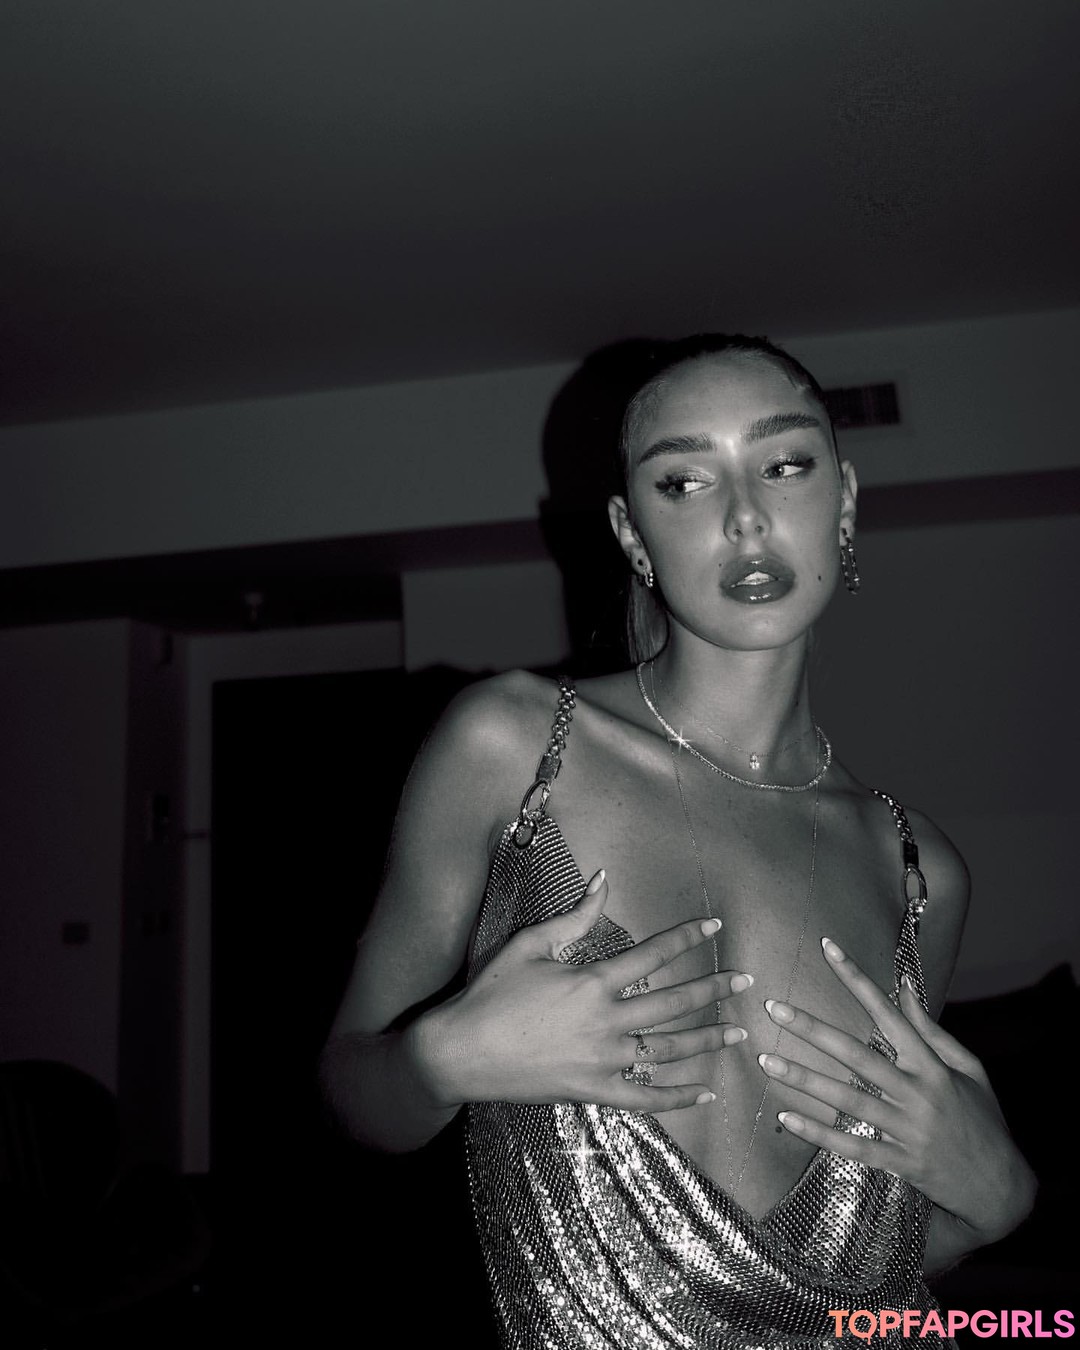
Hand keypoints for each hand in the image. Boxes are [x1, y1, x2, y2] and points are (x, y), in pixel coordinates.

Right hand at [417, 869, 749, 1112]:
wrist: (459, 1052)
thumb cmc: (491, 993)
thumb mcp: (530, 945)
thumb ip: (575, 916)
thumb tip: (603, 879)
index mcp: (592, 980)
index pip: (653, 954)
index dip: (687, 937)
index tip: (715, 925)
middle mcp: (607, 1020)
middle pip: (674, 1003)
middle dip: (714, 990)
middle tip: (746, 982)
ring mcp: (603, 1060)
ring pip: (669, 1050)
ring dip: (707, 1041)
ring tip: (738, 1033)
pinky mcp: (593, 1091)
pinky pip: (645, 1097)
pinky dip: (678, 1097)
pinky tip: (706, 1093)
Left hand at [758, 938, 1035, 1243]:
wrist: (1002, 1187)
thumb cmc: (982, 1118)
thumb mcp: (967, 1067)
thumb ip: (930, 1028)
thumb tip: (904, 985)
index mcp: (932, 1065)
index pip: (888, 1012)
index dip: (857, 979)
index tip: (827, 949)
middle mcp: (917, 1093)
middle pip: (857, 1055)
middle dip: (813, 1030)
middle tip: (774, 1007)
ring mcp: (907, 1130)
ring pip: (848, 1101)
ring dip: (805, 1079)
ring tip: (767, 1059)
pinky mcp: (900, 1162)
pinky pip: (853, 1147)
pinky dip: (819, 1133)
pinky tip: (786, 1117)